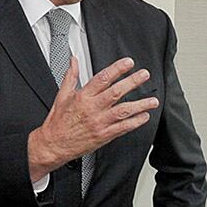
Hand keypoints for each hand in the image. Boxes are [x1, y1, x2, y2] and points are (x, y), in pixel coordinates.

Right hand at [27, 56, 158, 179]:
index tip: (128, 63)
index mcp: (82, 97)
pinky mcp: (103, 136)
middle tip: (144, 75)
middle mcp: (92, 109)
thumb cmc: (58, 122)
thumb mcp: (61, 95)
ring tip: (152, 101)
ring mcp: (99, 123)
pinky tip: (144, 117)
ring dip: (140, 105)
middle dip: (132, 82)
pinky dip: (135, 122)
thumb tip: (74, 60)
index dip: (117, 69)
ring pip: (123, 111)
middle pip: (116, 92)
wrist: (53, 145)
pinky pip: (123, 128)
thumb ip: (71, 76)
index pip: (103, 78)